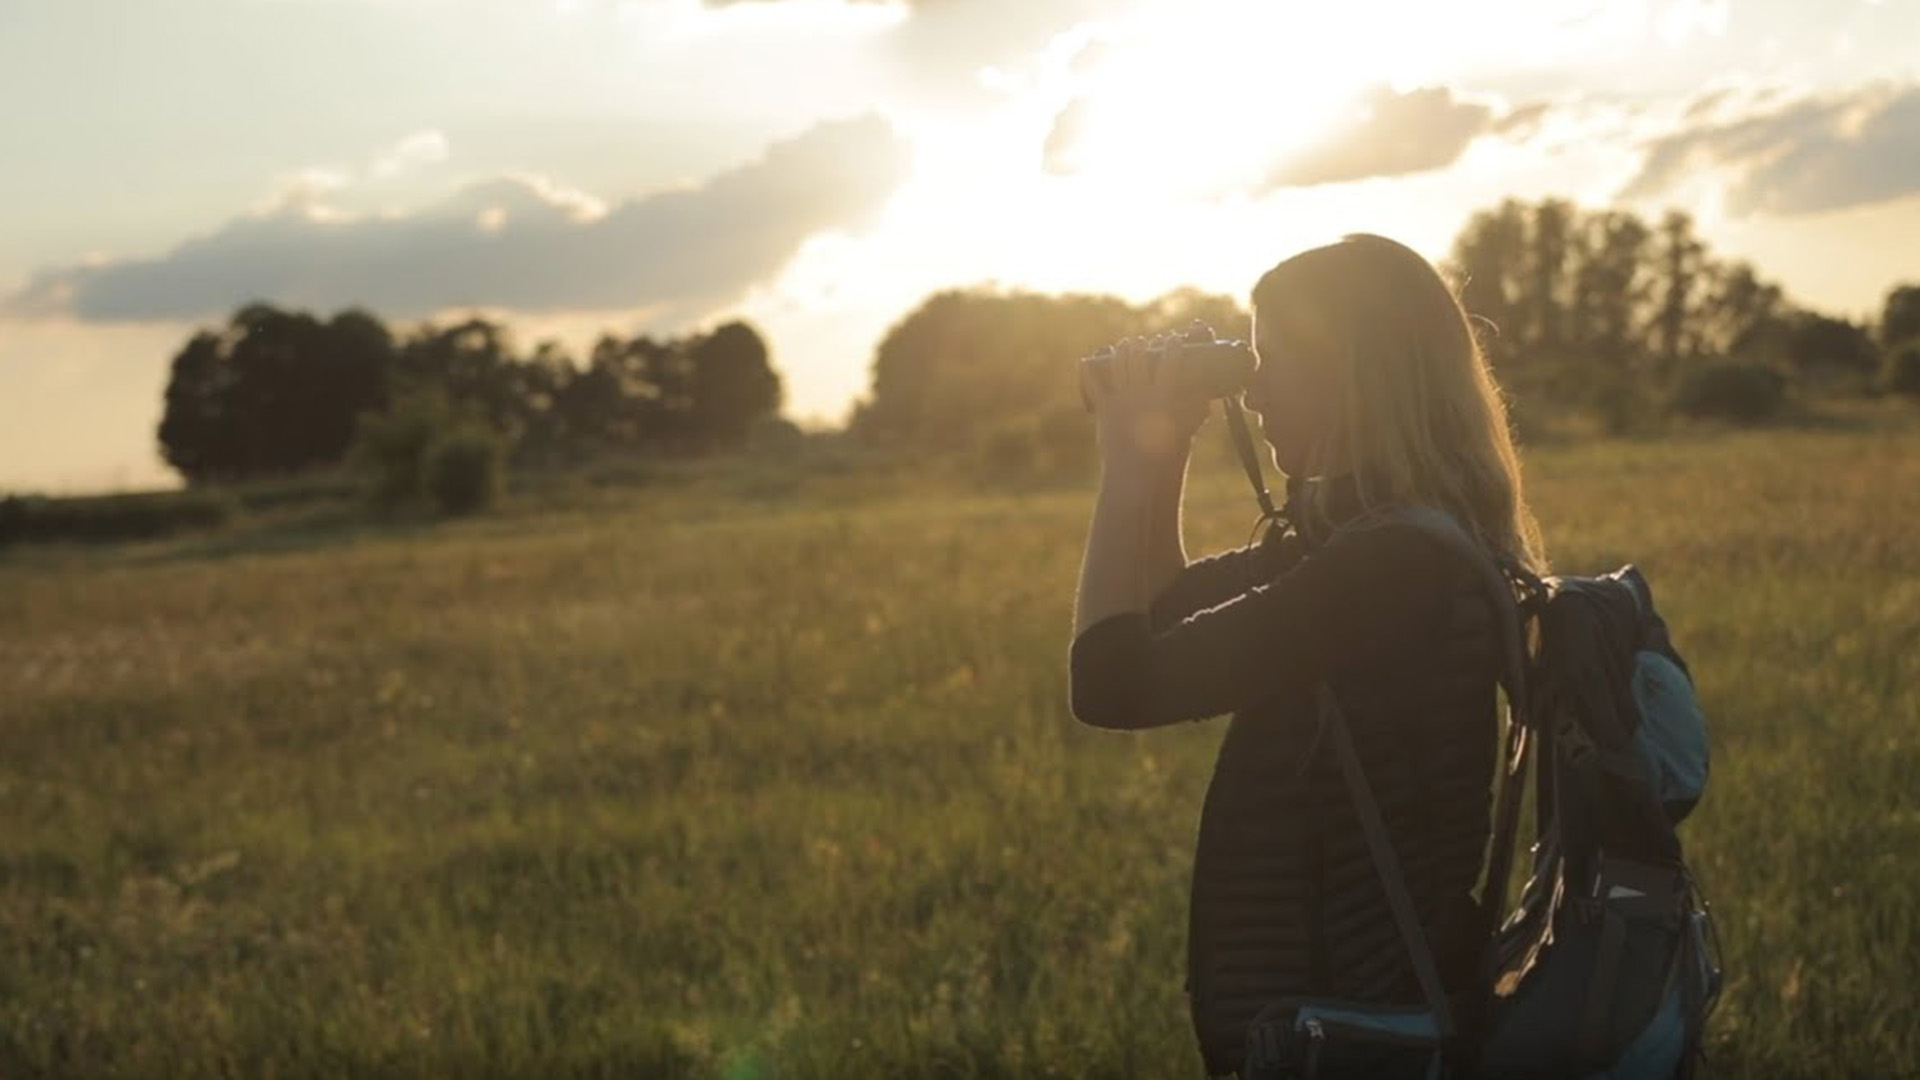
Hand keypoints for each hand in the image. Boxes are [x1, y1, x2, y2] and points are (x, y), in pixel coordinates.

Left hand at [1080, 333, 1210, 462]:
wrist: (1140, 476)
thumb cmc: (1169, 456)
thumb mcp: (1188, 430)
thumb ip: (1197, 410)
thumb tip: (1207, 398)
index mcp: (1166, 395)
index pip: (1171, 360)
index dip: (1173, 345)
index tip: (1174, 339)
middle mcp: (1142, 392)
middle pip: (1140, 358)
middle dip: (1142, 345)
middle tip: (1145, 342)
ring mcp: (1122, 399)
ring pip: (1119, 365)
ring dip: (1122, 351)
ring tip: (1124, 345)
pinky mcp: (1105, 409)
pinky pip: (1094, 385)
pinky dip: (1088, 372)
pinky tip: (1086, 361)